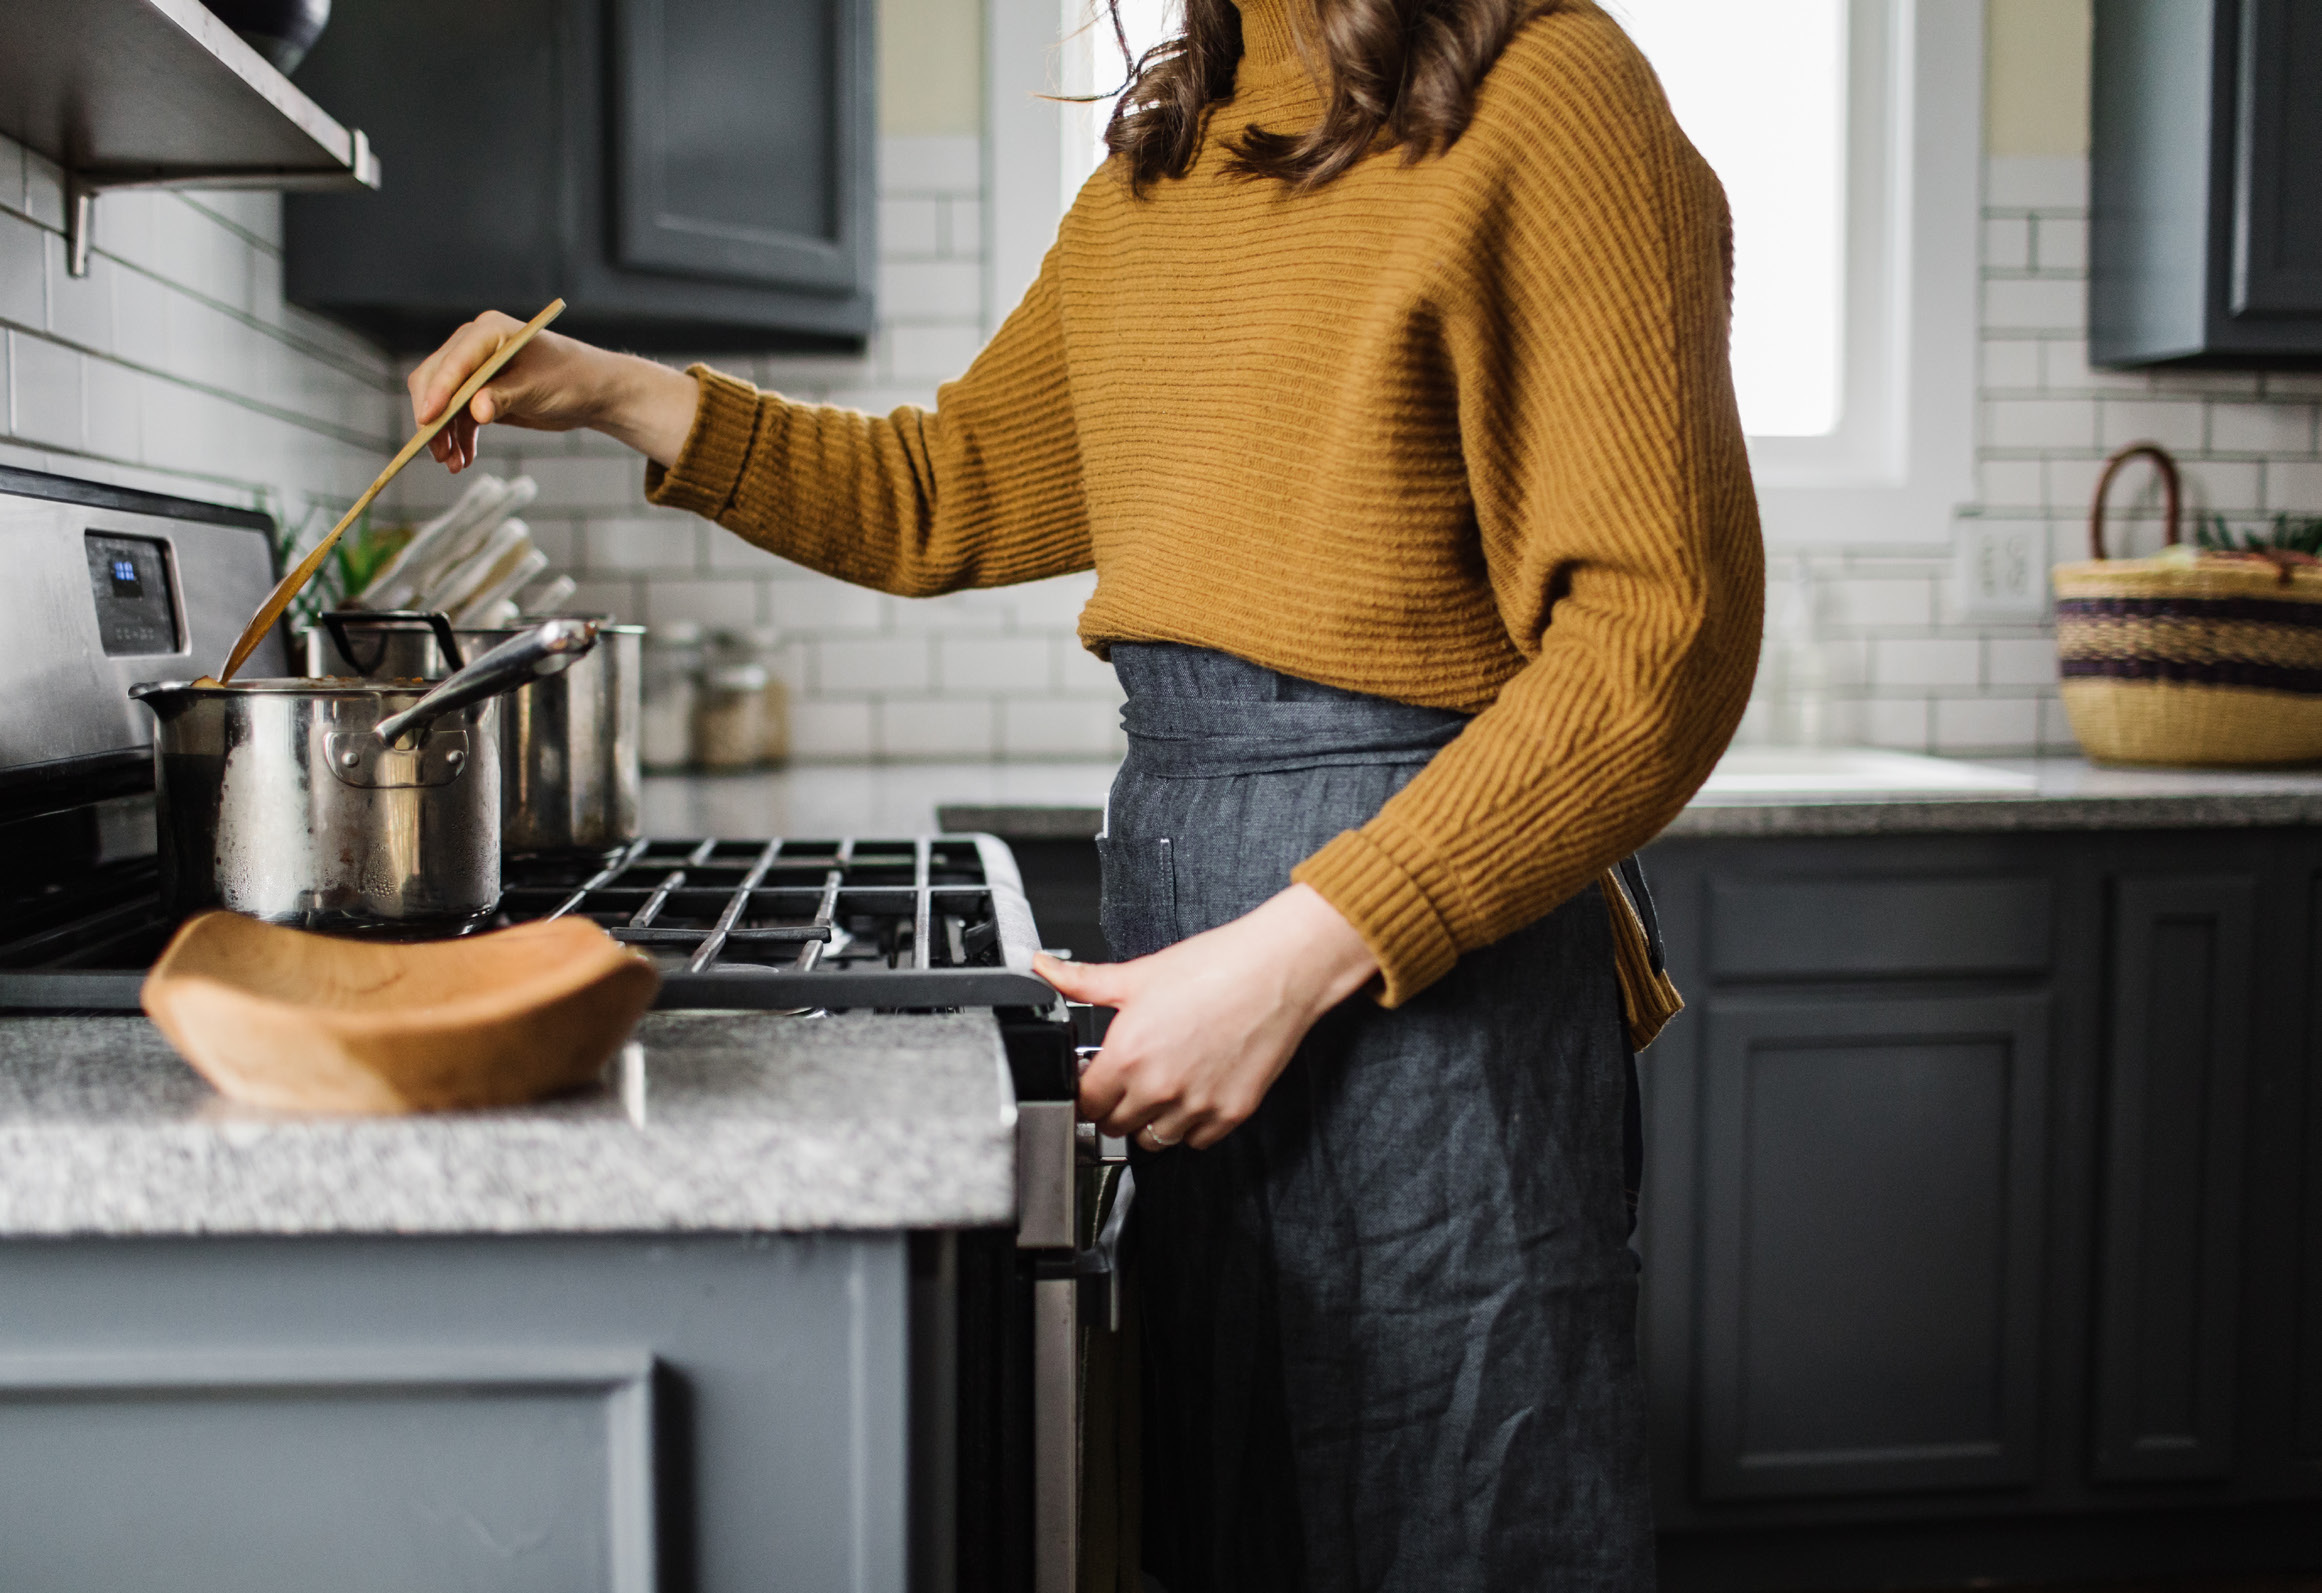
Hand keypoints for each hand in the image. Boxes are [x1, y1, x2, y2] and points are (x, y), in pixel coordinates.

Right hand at [407, 310, 700, 472]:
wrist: (592, 392)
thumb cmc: (570, 380)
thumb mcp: (537, 389)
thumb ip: (504, 398)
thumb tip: (475, 411)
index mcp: (488, 331)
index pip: (454, 361)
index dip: (438, 390)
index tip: (427, 419)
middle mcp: (475, 346)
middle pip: (437, 380)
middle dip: (435, 417)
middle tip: (437, 451)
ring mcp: (476, 370)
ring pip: (444, 402)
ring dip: (445, 433)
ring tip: (452, 463)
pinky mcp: (481, 392)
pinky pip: (459, 416)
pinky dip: (459, 437)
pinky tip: (464, 459)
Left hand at [1038, 884, 1379, 1150]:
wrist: (1277, 970)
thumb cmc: (1215, 967)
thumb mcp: (1139, 973)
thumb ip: (1082, 980)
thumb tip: (1042, 969)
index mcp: (1128, 1054)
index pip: (1084, 1102)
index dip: (1087, 1089)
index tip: (1096, 1078)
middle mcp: (1159, 1087)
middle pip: (1113, 1126)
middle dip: (1115, 1105)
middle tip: (1129, 1078)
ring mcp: (1196, 1106)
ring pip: (1152, 1140)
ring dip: (1150, 1120)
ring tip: (1162, 1085)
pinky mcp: (1230, 1114)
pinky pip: (1195, 1141)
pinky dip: (1190, 1126)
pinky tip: (1193, 1093)